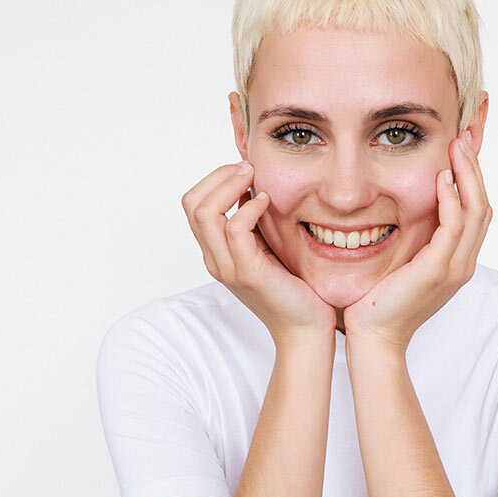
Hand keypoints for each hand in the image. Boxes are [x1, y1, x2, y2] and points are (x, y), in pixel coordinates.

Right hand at [181, 162, 336, 346]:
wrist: (305, 328)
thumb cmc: (293, 287)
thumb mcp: (267, 246)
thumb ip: (253, 221)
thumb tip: (249, 183)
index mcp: (216, 253)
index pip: (193, 204)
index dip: (214, 179)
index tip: (244, 170)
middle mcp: (215, 260)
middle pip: (192, 204)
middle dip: (219, 176)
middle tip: (248, 168)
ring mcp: (228, 268)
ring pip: (206, 213)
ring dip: (230, 184)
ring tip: (254, 177)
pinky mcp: (248, 273)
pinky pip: (235, 228)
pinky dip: (249, 207)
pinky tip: (267, 201)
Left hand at [342, 132, 491, 352]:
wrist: (374, 337)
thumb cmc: (380, 303)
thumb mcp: (402, 264)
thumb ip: (413, 241)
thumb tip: (405, 212)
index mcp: (457, 261)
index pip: (476, 212)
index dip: (473, 178)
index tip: (463, 147)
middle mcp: (463, 263)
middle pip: (483, 206)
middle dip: (475, 169)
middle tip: (465, 135)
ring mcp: (454, 268)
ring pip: (476, 211)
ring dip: (467, 175)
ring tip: (457, 146)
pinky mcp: (437, 270)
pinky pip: (453, 226)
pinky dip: (451, 199)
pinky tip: (441, 178)